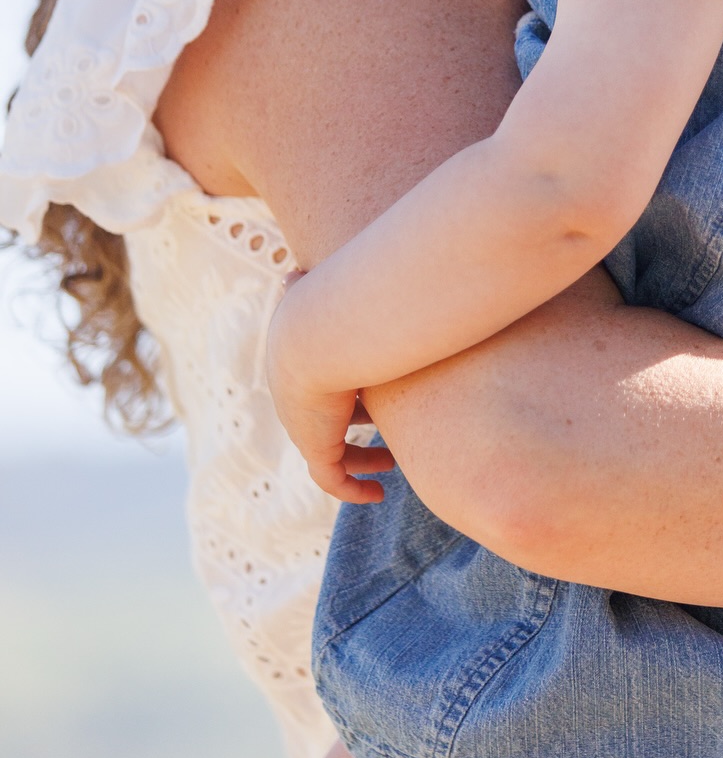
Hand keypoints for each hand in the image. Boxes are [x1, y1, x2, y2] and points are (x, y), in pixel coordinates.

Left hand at [266, 275, 394, 502]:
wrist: (320, 331)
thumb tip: (294, 266)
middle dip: (357, 427)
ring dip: (361, 459)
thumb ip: (320, 277)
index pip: (324, 384)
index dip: (352, 392)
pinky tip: (379, 491)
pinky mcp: (314, 446)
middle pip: (326, 420)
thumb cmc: (342, 298)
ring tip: (392, 462)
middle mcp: (295, 394)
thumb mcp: (330, 284)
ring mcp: (303, 423)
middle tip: (391, 435)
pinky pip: (332, 479)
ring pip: (330, 453)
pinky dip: (353, 488)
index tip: (381, 399)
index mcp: (299, 360)